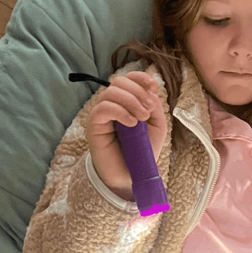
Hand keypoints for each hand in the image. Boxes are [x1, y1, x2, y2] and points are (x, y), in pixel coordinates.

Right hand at [86, 72, 167, 198]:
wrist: (130, 175)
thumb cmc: (142, 151)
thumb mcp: (157, 127)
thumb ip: (155, 107)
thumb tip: (151, 90)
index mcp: (127, 102)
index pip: (128, 79)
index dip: (140, 77)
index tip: (153, 86)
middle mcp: (113, 104)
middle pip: (119, 82)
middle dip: (138, 91)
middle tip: (148, 110)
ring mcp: (102, 114)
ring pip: (111, 92)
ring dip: (130, 101)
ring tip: (141, 118)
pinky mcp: (94, 125)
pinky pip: (103, 108)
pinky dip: (120, 111)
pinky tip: (131, 124)